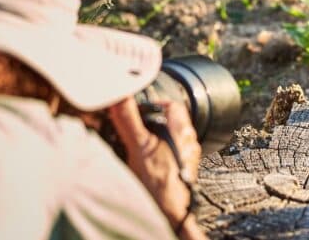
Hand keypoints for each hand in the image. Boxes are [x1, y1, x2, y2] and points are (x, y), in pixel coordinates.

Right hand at [109, 97, 205, 239]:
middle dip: (151, 121)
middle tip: (135, 125)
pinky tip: (144, 162)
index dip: (155, 103)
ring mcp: (186, 158)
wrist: (169, 212)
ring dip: (153, 138)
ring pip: (169, 139)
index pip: (172, 105)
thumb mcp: (138, 146)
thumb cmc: (158, 182)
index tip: (140, 107)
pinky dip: (156, 154)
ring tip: (136, 144)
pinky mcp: (180, 171)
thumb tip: (119, 95)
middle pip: (170, 122)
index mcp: (181, 131)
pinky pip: (169, 155)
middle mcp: (188, 142)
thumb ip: (128, 118)